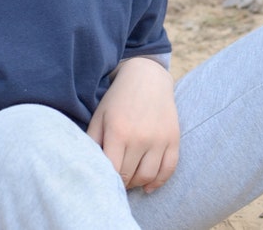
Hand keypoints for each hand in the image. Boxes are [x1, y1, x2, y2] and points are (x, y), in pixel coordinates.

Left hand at [87, 56, 179, 192]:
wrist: (147, 77)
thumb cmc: (118, 98)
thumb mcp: (100, 115)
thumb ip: (92, 142)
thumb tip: (88, 167)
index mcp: (118, 132)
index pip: (112, 172)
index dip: (107, 180)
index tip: (104, 179)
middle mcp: (140, 137)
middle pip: (129, 176)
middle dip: (120, 182)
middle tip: (115, 179)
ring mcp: (159, 139)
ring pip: (148, 177)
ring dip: (137, 183)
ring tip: (129, 179)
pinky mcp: (173, 138)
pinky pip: (168, 169)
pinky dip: (158, 182)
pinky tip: (148, 186)